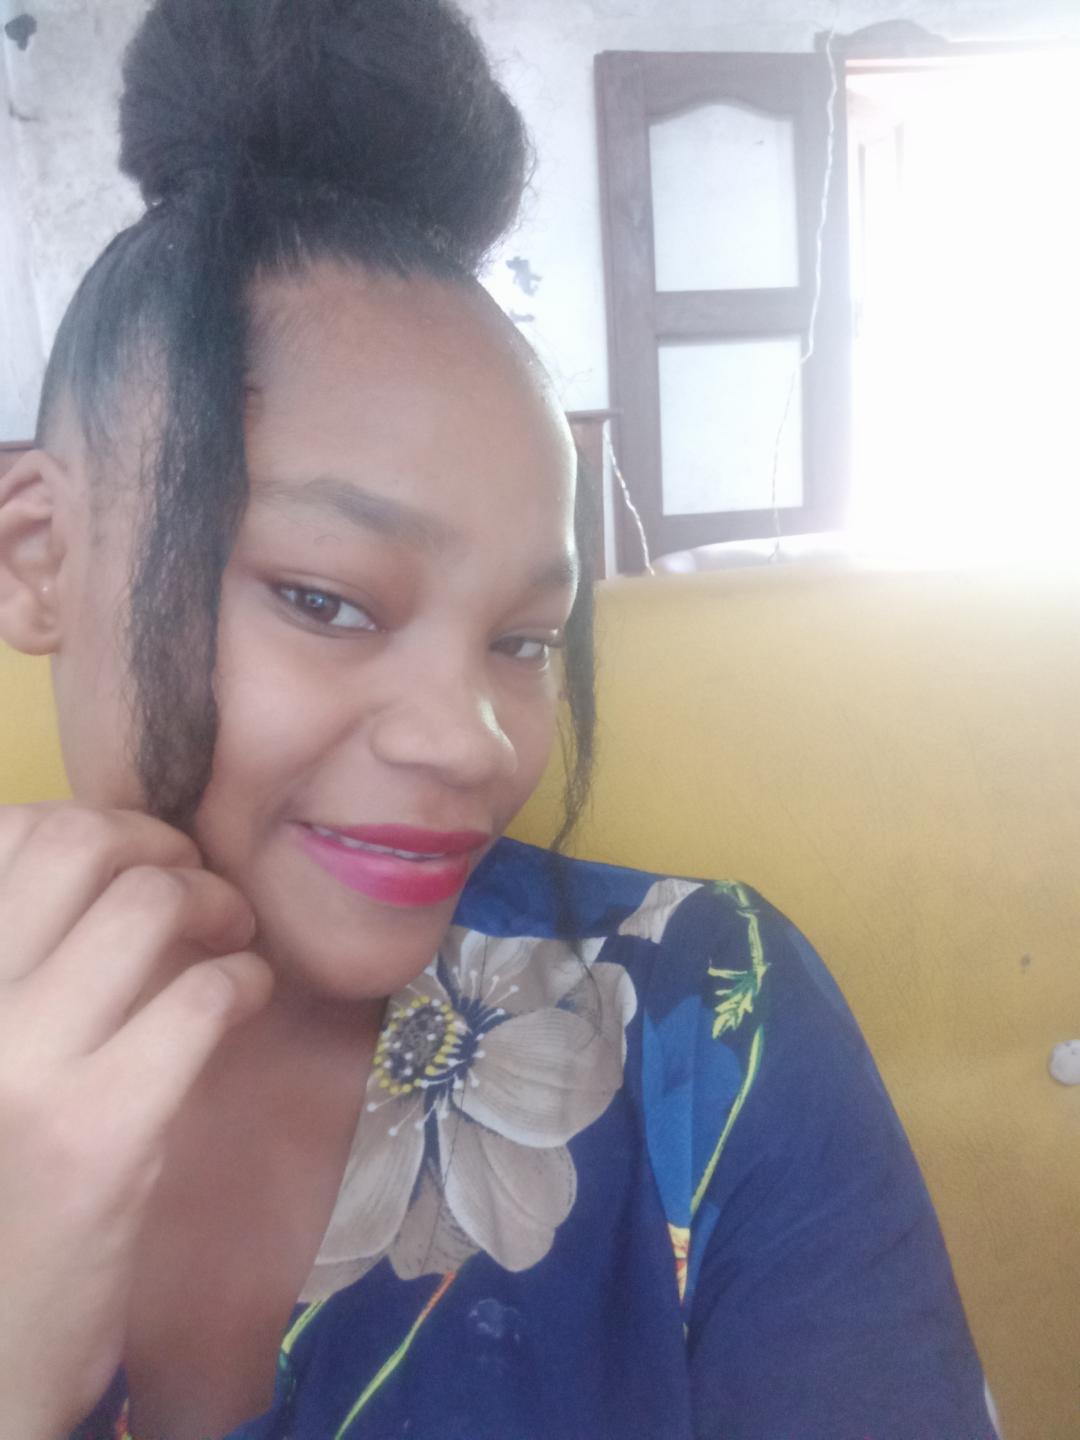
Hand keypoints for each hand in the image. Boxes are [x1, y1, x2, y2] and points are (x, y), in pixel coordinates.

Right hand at [0, 804, 272, 1438]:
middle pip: (79, 844)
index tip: (139, 857)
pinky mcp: (100, 1130)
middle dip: (161, 847)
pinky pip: (201, 996)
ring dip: (216, 906)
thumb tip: (118, 859)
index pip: (9, 834)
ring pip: (148, 906)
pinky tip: (244, 1001)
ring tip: (230, 939)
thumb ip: (31, 962)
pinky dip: (244, 980)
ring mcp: (23, 1066)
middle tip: (197, 888)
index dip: (94, 825)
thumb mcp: (0, 1049)